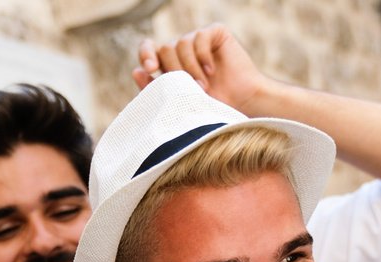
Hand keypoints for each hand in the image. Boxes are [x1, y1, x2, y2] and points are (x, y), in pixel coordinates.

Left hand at [133, 24, 268, 113]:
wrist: (244, 104)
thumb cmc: (215, 108)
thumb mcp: (181, 102)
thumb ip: (157, 89)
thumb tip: (136, 71)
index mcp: (171, 64)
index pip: (149, 49)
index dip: (146, 54)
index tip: (150, 68)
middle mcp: (183, 50)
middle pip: (164, 48)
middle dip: (174, 70)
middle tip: (189, 88)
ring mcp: (199, 41)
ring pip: (180, 43)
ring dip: (190, 68)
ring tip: (204, 88)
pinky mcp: (215, 34)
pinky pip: (199, 36)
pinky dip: (203, 55)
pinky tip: (212, 71)